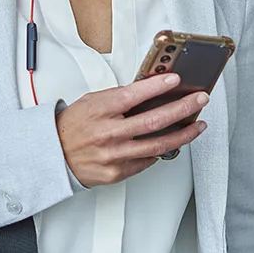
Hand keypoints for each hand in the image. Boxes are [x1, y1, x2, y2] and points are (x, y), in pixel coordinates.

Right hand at [55, 73, 208, 187]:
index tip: (176, 80)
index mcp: (102, 110)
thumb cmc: (73, 126)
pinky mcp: (118, 172)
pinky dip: (161, 150)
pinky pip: (147, 160)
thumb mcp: (92, 102)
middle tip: (199, 100)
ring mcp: (115, 155)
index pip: (135, 94)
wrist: (54, 155)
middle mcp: (110, 133)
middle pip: (155, 120)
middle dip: (183, 108)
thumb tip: (149, 90)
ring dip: (183, 134)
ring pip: (158, 144)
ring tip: (197, 125)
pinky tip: (172, 143)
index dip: (158, 86)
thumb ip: (119, 97)